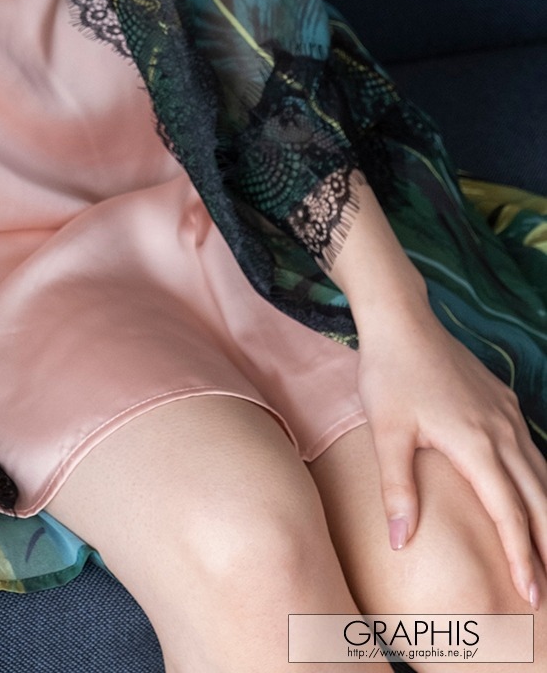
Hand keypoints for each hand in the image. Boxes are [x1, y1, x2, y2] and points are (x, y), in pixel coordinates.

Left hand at [355, 298, 546, 606]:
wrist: (403, 320)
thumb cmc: (390, 374)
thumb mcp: (386, 431)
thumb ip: (397, 488)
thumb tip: (401, 543)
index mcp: (476, 445)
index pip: (509, 514)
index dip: (520, 557)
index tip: (530, 595)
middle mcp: (502, 433)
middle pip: (539, 501)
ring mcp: (507, 416)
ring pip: (543, 477)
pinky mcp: (505, 403)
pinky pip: (534, 452)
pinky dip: (542, 485)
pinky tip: (538, 501)